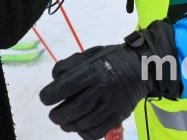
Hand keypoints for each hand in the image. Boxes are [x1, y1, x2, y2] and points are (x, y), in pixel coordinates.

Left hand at [40, 21, 179, 139]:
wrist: (141, 67)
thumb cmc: (111, 59)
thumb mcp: (90, 54)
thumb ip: (70, 64)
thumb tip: (54, 79)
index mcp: (93, 70)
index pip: (64, 87)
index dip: (49, 95)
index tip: (45, 98)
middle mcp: (102, 88)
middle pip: (73, 109)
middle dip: (57, 116)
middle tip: (53, 116)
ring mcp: (111, 104)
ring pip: (84, 123)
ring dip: (69, 126)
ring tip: (65, 123)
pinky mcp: (118, 115)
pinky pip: (98, 131)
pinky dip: (85, 133)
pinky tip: (80, 128)